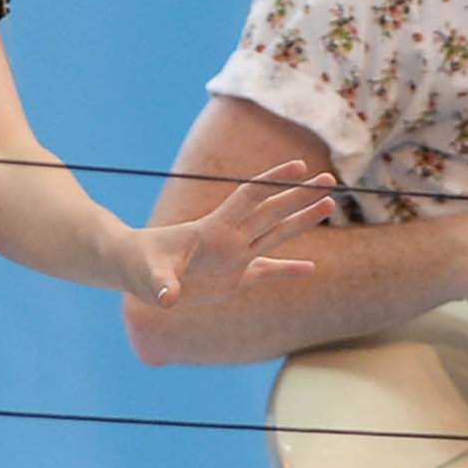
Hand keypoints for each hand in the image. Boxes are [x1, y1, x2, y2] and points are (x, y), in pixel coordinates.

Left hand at [126, 159, 335, 309]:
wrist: (137, 271)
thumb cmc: (140, 267)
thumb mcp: (149, 276)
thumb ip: (163, 285)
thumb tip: (168, 298)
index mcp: (213, 230)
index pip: (249, 198)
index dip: (273, 182)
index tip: (299, 168)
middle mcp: (230, 239)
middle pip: (272, 211)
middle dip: (300, 195)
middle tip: (329, 180)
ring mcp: (235, 257)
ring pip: (276, 234)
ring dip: (302, 220)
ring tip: (329, 205)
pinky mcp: (235, 277)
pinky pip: (268, 270)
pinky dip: (289, 270)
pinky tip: (310, 270)